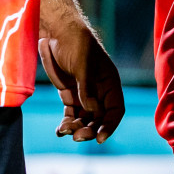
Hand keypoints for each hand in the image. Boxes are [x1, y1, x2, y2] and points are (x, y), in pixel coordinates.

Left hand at [38, 28, 124, 143]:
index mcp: (110, 84)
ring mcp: (84, 95)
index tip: (100, 138)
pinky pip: (71, 114)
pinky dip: (66, 124)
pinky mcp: (70, 95)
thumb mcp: (83, 65)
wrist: (58, 35)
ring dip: (77, 128)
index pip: (115, 110)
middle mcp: (100, 92)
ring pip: (85, 119)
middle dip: (91, 129)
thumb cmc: (77, 45)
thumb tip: (92, 110)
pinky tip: (60, 130)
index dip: (110, 125)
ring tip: (65, 132)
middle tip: (78, 137)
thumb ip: (88, 88)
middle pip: (100, 118)